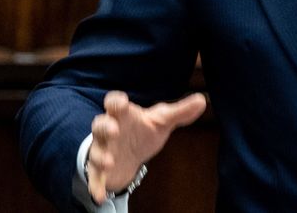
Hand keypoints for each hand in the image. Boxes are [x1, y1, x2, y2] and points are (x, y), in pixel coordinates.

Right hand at [87, 91, 206, 204]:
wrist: (130, 154)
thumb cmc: (143, 131)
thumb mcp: (162, 121)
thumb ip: (180, 112)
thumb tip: (202, 100)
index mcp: (124, 115)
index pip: (115, 103)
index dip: (116, 101)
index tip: (122, 102)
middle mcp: (109, 131)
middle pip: (99, 125)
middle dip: (105, 127)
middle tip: (114, 130)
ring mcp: (102, 150)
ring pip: (95, 151)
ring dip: (100, 156)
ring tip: (110, 162)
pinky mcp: (100, 170)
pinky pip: (94, 177)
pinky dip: (96, 186)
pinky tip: (100, 196)